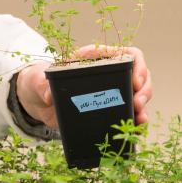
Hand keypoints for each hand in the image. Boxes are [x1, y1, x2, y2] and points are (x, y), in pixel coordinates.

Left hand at [16, 45, 152, 128]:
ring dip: (143, 107)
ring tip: (140, 119)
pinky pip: (129, 112)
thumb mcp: (39, 80)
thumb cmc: (40, 81)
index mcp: (99, 57)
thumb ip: (42, 84)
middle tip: (137, 105)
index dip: (139, 66)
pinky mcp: (109, 108)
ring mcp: (112, 91)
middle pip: (141, 76)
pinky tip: (136, 127)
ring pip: (139, 95)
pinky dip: (135, 119)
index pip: (130, 55)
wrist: (37, 100)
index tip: (135, 82)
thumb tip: (49, 95)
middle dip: (144, 90)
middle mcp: (111, 72)